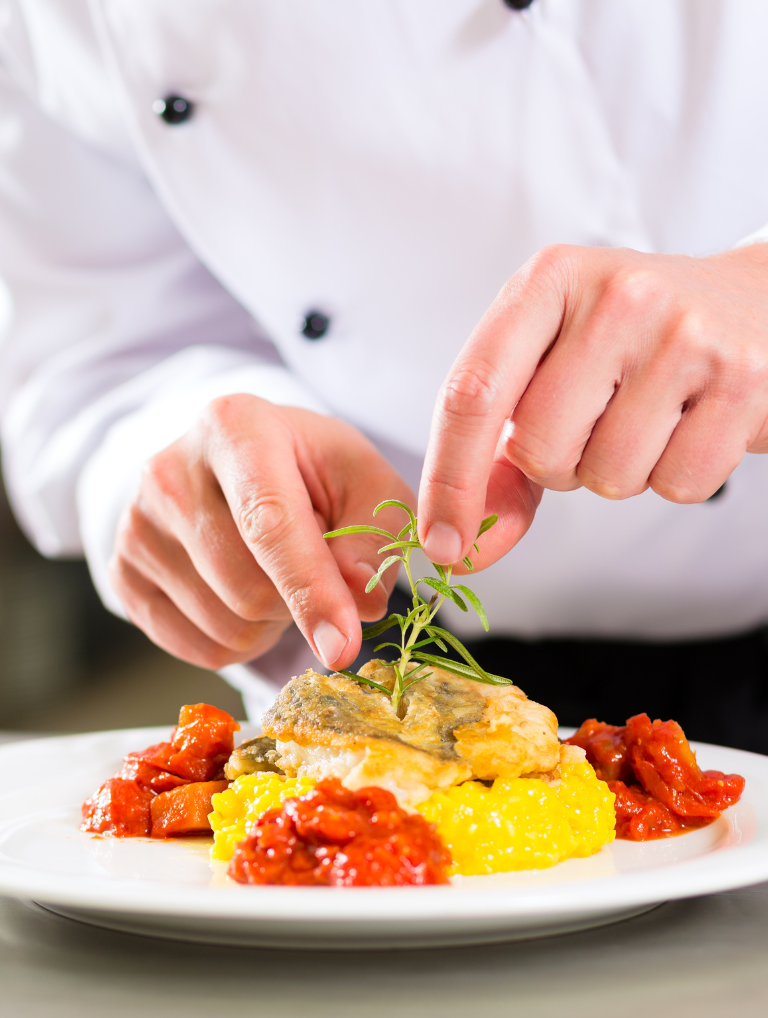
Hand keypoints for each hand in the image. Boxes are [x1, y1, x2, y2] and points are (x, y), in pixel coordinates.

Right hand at [109, 395, 413, 670]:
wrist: (239, 463)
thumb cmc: (311, 469)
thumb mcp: (363, 480)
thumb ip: (376, 535)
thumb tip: (364, 602)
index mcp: (235, 427)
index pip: (269, 524)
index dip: (311, 591)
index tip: (343, 647)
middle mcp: (170, 471)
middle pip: (248, 591)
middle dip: (299, 601)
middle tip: (311, 563)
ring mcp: (136, 525)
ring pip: (226, 627)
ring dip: (273, 623)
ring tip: (275, 572)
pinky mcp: (122, 573)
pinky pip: (199, 649)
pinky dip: (240, 641)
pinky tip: (244, 594)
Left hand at [418, 243, 767, 565]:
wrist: (758, 304)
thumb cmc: (635, 342)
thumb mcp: (554, 367)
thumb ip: (499, 457)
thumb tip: (461, 548)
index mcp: (548, 281)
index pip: (473, 392)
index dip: (448, 480)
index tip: (439, 544)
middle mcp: (614, 296)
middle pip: (540, 449)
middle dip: (560, 464)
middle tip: (598, 419)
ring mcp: (684, 334)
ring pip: (607, 476)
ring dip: (619, 472)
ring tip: (651, 415)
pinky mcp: (743, 379)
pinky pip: (677, 485)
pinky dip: (677, 476)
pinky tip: (692, 424)